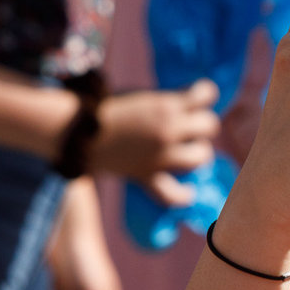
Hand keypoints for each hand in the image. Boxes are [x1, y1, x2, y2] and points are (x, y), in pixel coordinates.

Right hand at [92, 81, 221, 204]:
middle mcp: (168, 130)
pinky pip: (174, 194)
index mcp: (166, 104)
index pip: (206, 94)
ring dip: (198, 153)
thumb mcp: (141, 94)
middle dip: (202, 124)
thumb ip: (168, 100)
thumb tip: (193, 104)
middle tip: (190, 126)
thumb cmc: (108, 108)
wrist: (80, 132)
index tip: (198, 97)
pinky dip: (184, 194)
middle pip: (209, 125)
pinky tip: (189, 190)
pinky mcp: (147, 176)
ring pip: (201, 157)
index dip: (204, 94)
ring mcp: (160, 156)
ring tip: (188, 151)